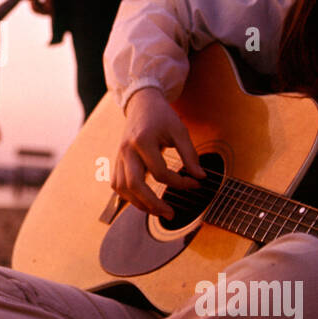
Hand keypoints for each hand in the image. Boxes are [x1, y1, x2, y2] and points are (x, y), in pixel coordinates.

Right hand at [113, 87, 205, 219]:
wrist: (142, 104)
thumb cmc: (162, 117)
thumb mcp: (180, 131)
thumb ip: (190, 155)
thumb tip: (200, 177)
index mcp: (142, 141)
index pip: (160, 172)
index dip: (180, 183)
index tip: (195, 184)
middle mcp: (126, 151)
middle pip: (134, 185)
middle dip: (152, 203)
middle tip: (171, 214)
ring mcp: (119, 157)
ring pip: (122, 188)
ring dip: (139, 203)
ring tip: (158, 211)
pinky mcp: (117, 161)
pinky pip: (117, 185)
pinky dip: (129, 197)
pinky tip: (144, 202)